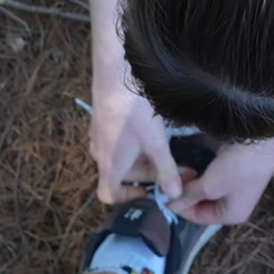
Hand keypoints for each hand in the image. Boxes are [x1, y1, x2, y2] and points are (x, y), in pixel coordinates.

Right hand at [88, 82, 181, 203]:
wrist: (115, 74)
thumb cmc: (134, 112)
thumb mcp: (156, 143)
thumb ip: (166, 170)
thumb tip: (175, 195)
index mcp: (110, 165)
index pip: (107, 195)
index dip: (127, 199)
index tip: (148, 191)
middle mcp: (99, 153)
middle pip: (120, 175)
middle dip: (145, 174)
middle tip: (170, 166)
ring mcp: (98, 135)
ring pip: (120, 156)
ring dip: (141, 157)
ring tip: (163, 146)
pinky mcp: (102, 120)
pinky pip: (116, 140)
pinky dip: (133, 143)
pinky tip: (150, 128)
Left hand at [167, 139, 273, 225]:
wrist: (267, 140)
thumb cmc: (240, 167)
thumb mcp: (211, 185)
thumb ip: (189, 195)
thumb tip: (170, 204)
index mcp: (230, 215)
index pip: (196, 216)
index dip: (179, 205)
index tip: (164, 190)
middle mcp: (234, 204)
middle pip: (201, 203)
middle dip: (187, 190)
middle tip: (179, 174)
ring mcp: (236, 187)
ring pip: (206, 188)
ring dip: (194, 179)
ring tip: (187, 167)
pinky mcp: (237, 171)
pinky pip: (214, 176)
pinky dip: (204, 171)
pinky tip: (198, 161)